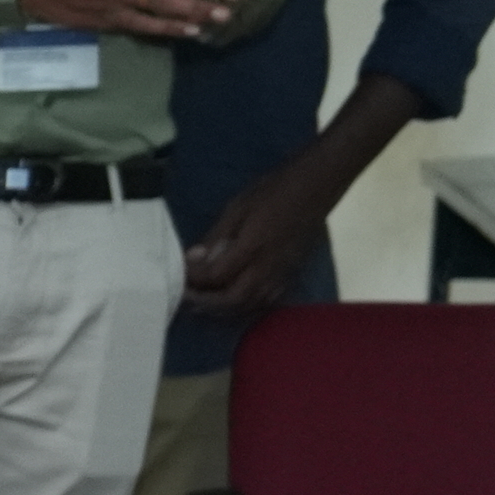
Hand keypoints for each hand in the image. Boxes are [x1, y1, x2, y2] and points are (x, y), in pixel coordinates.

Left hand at [176, 148, 345, 319]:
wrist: (317, 186)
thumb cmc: (274, 190)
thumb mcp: (237, 207)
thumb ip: (216, 236)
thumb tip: (193, 258)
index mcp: (253, 247)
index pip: (216, 275)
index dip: (194, 279)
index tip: (177, 274)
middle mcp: (269, 267)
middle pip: (233, 300)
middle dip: (205, 302)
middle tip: (185, 295)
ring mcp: (283, 273)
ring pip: (251, 305)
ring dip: (224, 309)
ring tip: (202, 301)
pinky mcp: (292, 274)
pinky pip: (267, 301)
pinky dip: (245, 306)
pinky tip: (232, 300)